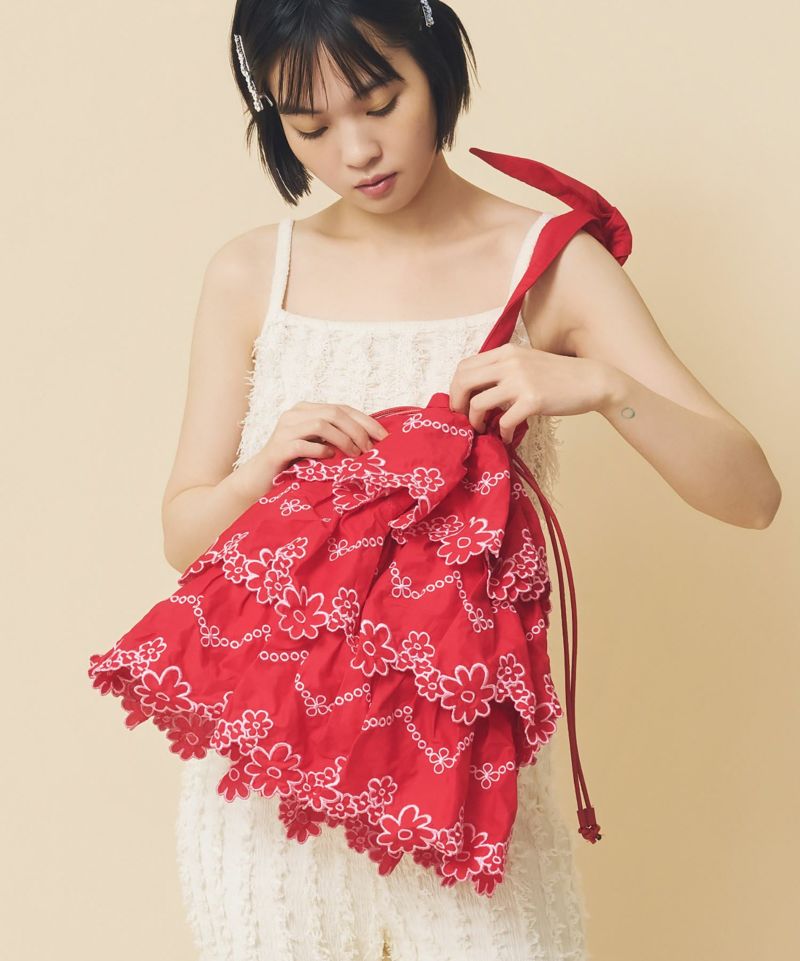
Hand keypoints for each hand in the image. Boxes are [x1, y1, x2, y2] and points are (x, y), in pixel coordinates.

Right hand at [263, 401, 389, 472]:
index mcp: (306, 410)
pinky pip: (303, 445)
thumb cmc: (295, 464)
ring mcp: (284, 430)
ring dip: (343, 440)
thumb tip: (371, 441)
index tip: (384, 436)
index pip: (342, 408)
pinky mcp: (278, 448)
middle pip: (333, 413)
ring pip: (320, 425)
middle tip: (370, 449)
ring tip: (354, 455)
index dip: (365, 420)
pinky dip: (320, 451)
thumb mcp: (318, 445)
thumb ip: (337, 437)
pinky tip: (329, 459)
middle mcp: (294, 414)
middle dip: (357, 430)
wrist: (261, 479)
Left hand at [448, 343, 612, 444]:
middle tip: (463, 419)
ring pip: (478, 403)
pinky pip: (504, 421)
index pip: (464, 366)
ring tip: (483, 429)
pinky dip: (501, 433)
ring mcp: (521, 381)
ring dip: (475, 421)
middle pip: (463, 382)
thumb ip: (502, 370)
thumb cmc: (558, 376)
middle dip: (457, 404)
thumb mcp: (526, 362)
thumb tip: (475, 390)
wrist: (592, 381)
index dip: (455, 388)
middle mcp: (509, 362)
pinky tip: (506, 437)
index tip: (461, 403)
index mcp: (505, 352)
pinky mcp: (533, 400)